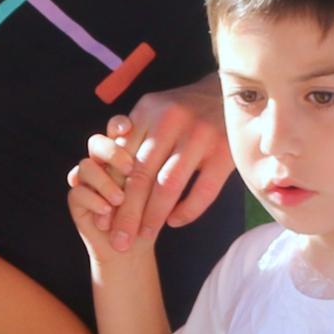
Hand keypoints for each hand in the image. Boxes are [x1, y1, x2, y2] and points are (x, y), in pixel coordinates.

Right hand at [67, 133, 144, 258]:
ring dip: (104, 182)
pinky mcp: (76, 199)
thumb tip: (156, 155)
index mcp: (122, 154)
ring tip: (120, 200)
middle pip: (96, 142)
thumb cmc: (151, 215)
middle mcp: (101, 163)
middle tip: (129, 168)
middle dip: (111, 153)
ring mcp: (86, 180)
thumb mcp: (157, 192)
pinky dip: (93, 200)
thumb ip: (152, 172)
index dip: (118, 125)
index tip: (128, 129)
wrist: (133, 247)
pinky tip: (107, 210)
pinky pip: (77, 190)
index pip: (116, 128)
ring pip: (86, 165)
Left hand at [98, 76, 234, 245]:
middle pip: (141, 175)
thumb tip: (102, 174)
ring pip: (168, 185)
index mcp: (148, 110)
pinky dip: (188, 210)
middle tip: (119, 242)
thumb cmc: (184, 109)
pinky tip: (175, 222)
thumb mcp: (154, 110)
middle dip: (127, 214)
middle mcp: (172, 119)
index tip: (103, 220)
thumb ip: (130, 137)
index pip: (122, 159)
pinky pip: (203, 190)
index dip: (110, 193)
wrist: (231, 91)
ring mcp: (201, 135)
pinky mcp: (225, 151)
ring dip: (153, 217)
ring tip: (143, 238)